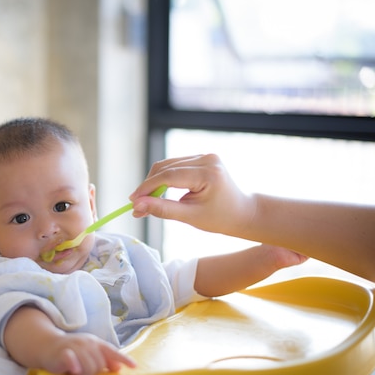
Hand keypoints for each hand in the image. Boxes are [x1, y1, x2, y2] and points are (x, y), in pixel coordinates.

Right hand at [38, 332, 135, 374]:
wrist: (47, 345)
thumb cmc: (70, 352)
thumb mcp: (88, 354)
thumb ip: (102, 359)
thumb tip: (118, 368)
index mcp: (96, 343)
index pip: (112, 351)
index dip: (123, 358)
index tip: (133, 366)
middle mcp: (87, 343)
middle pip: (100, 363)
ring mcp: (75, 346)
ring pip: (88, 365)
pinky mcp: (63, 352)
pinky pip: (72, 360)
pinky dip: (75, 367)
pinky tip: (75, 374)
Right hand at [129, 154, 255, 235]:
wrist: (242, 212)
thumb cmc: (220, 218)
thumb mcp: (190, 217)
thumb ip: (162, 209)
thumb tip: (137, 205)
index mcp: (208, 173)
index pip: (169, 176)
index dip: (147, 188)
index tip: (132, 201)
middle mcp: (207, 159)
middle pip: (166, 167)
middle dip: (148, 186)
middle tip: (136, 204)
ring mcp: (205, 155)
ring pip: (168, 165)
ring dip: (153, 182)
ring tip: (145, 201)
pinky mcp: (201, 157)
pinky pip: (175, 165)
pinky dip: (163, 178)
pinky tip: (158, 193)